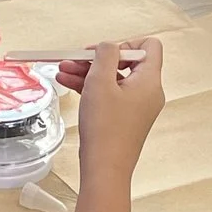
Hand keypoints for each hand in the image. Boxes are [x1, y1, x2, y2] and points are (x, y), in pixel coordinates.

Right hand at [62, 41, 163, 183]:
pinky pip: (110, 95)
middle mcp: (148, 93)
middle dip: (97, 59)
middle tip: (73, 59)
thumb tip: (109, 45)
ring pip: (113, 79)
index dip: (126, 43)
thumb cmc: (105, 128)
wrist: (104, 168)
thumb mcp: (100, 82)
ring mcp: (137, 107)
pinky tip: (68, 84)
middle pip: (125, 63)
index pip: (149, 47)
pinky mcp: (125, 118)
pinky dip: (91, 88)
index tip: (103, 53)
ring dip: (88, 73)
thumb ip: (105, 55)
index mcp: (149, 81)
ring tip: (62, 71)